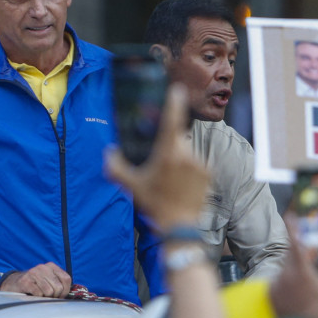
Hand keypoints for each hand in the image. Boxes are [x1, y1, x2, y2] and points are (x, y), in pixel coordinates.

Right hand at [0, 262, 71, 297]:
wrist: (14, 284)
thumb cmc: (35, 285)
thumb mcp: (48, 281)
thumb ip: (60, 284)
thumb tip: (70, 295)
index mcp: (51, 266)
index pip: (66, 279)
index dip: (65, 291)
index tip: (59, 296)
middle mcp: (43, 267)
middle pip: (58, 287)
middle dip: (54, 296)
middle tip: (47, 296)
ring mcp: (33, 273)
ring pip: (49, 292)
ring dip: (44, 297)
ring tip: (39, 295)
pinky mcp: (25, 281)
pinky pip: (38, 294)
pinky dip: (37, 298)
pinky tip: (32, 294)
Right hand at [106, 84, 209, 230]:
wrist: (180, 226)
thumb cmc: (154, 205)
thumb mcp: (131, 187)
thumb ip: (115, 168)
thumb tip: (108, 153)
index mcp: (167, 153)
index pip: (171, 121)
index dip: (174, 103)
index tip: (176, 90)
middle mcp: (186, 154)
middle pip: (176, 140)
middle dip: (167, 148)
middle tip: (159, 168)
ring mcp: (199, 163)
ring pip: (186, 153)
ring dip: (178, 161)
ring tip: (170, 182)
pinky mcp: (208, 172)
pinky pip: (196, 164)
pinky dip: (189, 170)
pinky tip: (181, 186)